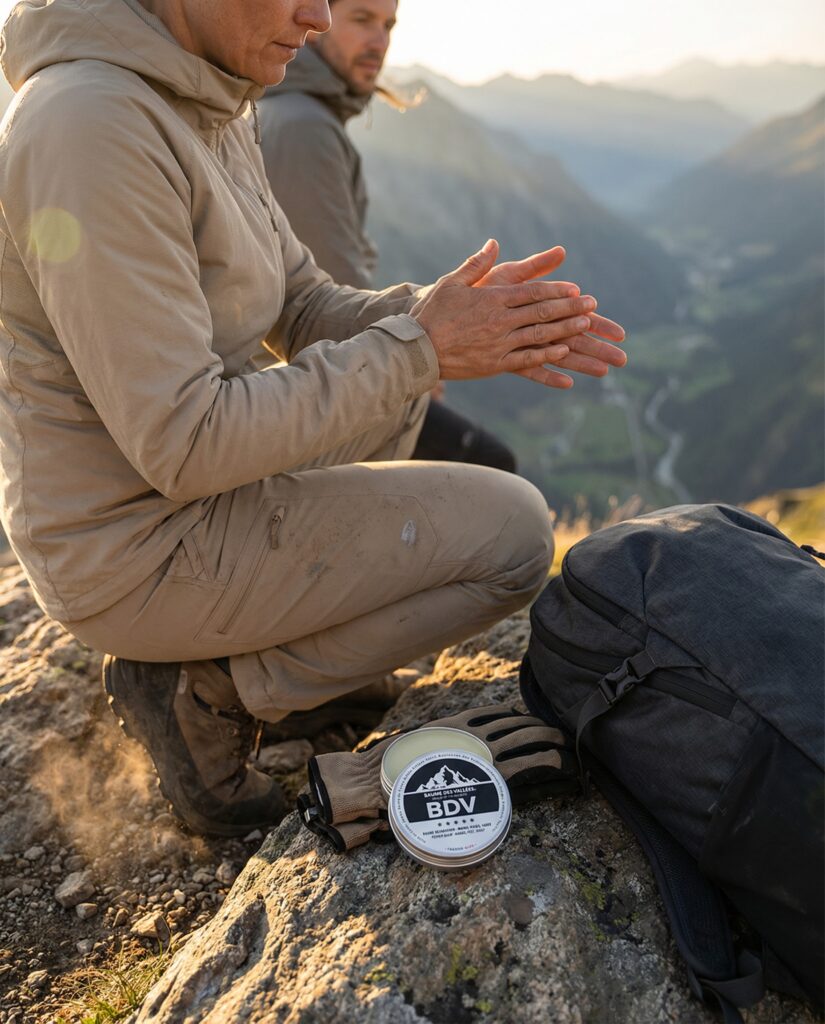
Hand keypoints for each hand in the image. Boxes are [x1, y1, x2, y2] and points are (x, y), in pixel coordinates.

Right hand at [411, 240, 625, 388]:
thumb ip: (476, 264)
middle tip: (592, 306)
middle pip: (542, 313)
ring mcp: (499, 344)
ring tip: (585, 326)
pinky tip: (563, 353)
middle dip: (570, 309)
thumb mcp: (451, 283)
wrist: (417, 349)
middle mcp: (500, 321)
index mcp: (492, 299)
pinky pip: (527, 360)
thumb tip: (493, 243)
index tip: (576, 289)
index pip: (532, 292)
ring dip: (565, 330)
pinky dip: (547, 357)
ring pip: (540, 336)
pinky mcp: (495, 364)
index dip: (557, 291)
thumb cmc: (431, 314)